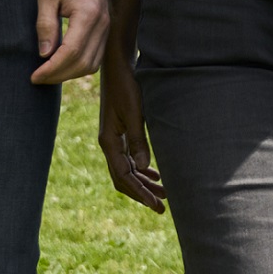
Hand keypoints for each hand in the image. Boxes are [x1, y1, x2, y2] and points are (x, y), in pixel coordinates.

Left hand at [33, 0, 110, 83]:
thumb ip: (46, 25)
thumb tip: (44, 54)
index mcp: (88, 14)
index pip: (71, 52)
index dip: (52, 69)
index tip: (35, 76)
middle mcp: (103, 24)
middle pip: (84, 63)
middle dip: (59, 75)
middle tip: (38, 77)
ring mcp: (107, 27)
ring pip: (92, 64)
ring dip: (70, 73)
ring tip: (48, 73)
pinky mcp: (106, 28)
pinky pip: (96, 56)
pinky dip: (80, 65)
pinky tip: (62, 64)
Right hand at [98, 58, 166, 212]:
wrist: (118, 65)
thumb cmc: (126, 86)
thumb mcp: (134, 112)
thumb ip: (138, 139)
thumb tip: (144, 167)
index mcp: (109, 142)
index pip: (123, 177)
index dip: (140, 193)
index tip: (156, 205)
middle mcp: (109, 143)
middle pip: (124, 178)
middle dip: (142, 193)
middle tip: (162, 208)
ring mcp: (114, 138)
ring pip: (127, 169)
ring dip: (144, 182)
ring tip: (163, 194)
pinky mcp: (120, 132)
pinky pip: (129, 158)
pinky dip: (141, 169)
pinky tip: (154, 173)